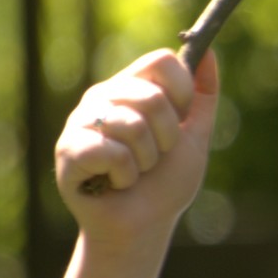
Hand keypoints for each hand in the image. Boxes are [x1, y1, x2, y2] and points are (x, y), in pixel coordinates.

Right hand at [55, 49, 218, 245]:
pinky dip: (125, 175)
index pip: (163, 60)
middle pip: (152, 95)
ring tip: (134, 171)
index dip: (182, 92)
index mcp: (133, 87)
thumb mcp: (195, 136)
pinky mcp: (68, 149)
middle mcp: (103, 96)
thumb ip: (203, 95)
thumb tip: (209, 51)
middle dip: (167, 136)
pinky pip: (111, 152)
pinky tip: (115, 182)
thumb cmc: (166, 182)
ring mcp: (81, 121)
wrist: (144, 226)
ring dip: (146, 160)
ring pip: (132, 125)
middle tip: (155, 156)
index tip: (181, 120)